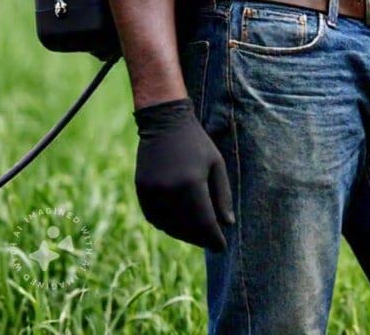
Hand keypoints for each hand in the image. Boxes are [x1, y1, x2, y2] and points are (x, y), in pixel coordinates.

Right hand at [133, 97, 234, 250]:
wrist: (165, 122)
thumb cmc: (197, 142)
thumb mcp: (216, 164)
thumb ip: (222, 195)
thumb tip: (228, 224)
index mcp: (191, 184)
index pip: (204, 222)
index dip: (214, 238)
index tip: (222, 247)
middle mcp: (169, 192)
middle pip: (186, 228)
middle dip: (201, 238)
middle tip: (212, 240)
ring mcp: (152, 193)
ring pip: (169, 227)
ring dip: (184, 234)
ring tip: (197, 233)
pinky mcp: (141, 191)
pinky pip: (155, 219)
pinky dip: (168, 225)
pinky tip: (179, 223)